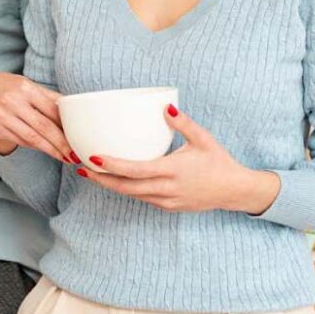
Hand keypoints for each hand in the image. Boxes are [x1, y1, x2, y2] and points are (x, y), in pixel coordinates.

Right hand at [0, 72, 76, 163]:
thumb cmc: (7, 86)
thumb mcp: (26, 84)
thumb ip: (47, 97)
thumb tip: (71, 110)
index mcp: (25, 88)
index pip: (51, 109)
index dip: (66, 125)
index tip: (78, 136)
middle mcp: (13, 102)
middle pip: (43, 127)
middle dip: (61, 143)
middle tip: (75, 155)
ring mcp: (2, 117)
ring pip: (32, 138)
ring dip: (50, 150)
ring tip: (64, 158)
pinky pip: (20, 140)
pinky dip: (35, 146)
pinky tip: (46, 150)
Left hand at [78, 105, 280, 213]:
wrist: (235, 191)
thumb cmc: (219, 162)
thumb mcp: (203, 139)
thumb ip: (183, 123)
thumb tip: (165, 106)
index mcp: (172, 172)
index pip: (135, 171)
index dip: (112, 166)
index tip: (93, 158)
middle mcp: (166, 190)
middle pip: (125, 188)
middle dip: (101, 179)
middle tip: (80, 166)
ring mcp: (166, 201)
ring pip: (131, 195)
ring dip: (111, 185)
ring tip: (91, 172)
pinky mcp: (168, 207)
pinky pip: (142, 198)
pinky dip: (126, 190)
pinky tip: (115, 180)